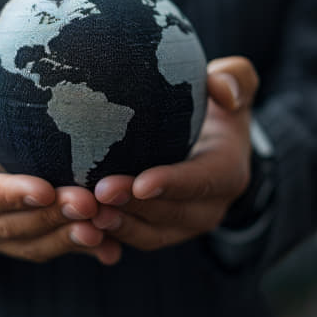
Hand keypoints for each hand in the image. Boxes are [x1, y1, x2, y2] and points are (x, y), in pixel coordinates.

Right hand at [0, 60, 121, 264]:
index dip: (10, 195)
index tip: (45, 189)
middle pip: (8, 227)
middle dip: (49, 219)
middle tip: (88, 204)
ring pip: (32, 247)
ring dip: (68, 239)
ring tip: (103, 225)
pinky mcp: (25, 241)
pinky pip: (52, 249)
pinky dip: (81, 249)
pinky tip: (111, 245)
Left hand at [89, 57, 257, 250]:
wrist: (208, 142)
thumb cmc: (215, 106)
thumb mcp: (233, 84)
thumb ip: (235, 77)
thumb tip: (225, 90)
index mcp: (228, 172)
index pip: (202, 181)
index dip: (172, 184)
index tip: (140, 183)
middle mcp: (209, 207)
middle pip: (172, 214)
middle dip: (135, 207)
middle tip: (99, 192)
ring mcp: (184, 225)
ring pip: (151, 234)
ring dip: (119, 226)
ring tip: (87, 212)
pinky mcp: (161, 232)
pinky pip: (135, 238)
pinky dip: (109, 234)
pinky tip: (81, 222)